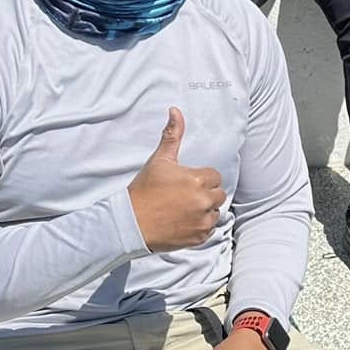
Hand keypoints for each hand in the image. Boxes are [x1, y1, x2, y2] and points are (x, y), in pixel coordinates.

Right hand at [125, 107, 224, 251]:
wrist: (131, 222)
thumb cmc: (145, 190)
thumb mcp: (159, 160)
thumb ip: (172, 135)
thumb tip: (175, 111)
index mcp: (198, 180)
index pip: (214, 176)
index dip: (200, 179)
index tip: (185, 184)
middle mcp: (204, 201)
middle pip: (218, 195)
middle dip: (204, 194)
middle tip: (183, 197)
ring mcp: (202, 221)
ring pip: (215, 213)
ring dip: (204, 211)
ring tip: (182, 210)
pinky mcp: (199, 238)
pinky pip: (209, 230)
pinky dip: (199, 227)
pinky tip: (182, 222)